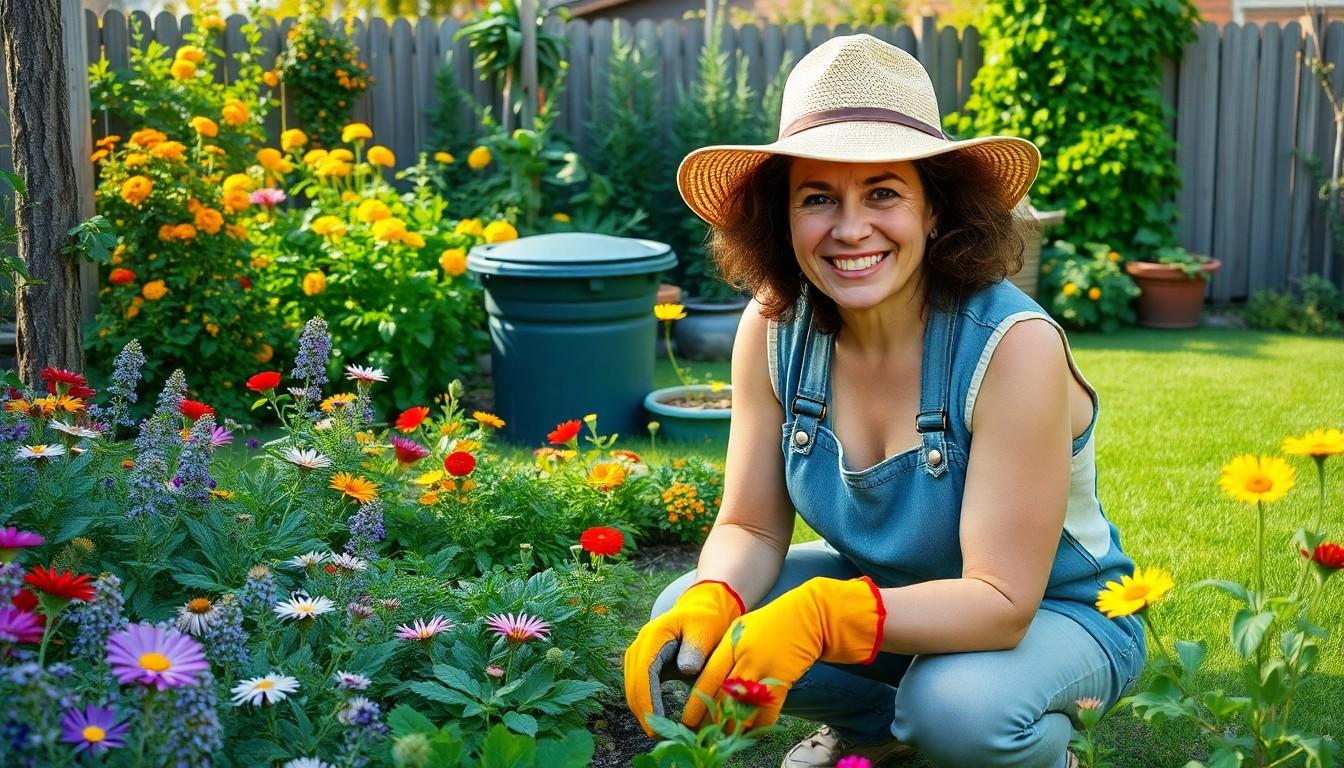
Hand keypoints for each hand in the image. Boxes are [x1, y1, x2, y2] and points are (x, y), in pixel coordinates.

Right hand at [624, 580, 745, 735]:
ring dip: (643, 712)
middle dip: (644, 713)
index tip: (658, 724)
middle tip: (660, 737)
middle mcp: (639, 646)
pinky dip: (647, 705)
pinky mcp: (644, 665)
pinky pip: (640, 688)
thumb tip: (685, 669)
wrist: (702, 609)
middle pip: (633, 685)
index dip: (648, 701)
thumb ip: (696, 648)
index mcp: (652, 636)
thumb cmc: (706, 619)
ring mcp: (638, 655)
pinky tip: (659, 721)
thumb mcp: (705, 629)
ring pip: (633, 690)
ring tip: (660, 733)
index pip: (644, 674)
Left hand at [680, 576, 885, 730]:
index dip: (696, 703)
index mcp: (731, 644)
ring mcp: (766, 671)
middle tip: (702, 733)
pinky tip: (750, 731)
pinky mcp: (783, 682)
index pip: (707, 679)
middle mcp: (745, 658)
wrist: (807, 617)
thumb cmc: (769, 624)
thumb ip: (724, 653)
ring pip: (743, 708)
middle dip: (711, 719)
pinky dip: (757, 726)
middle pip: (723, 697)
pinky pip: (767, 712)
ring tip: (722, 736)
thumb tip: (706, 680)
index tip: (687, 719)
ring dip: (732, 726)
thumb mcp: (740, 630)